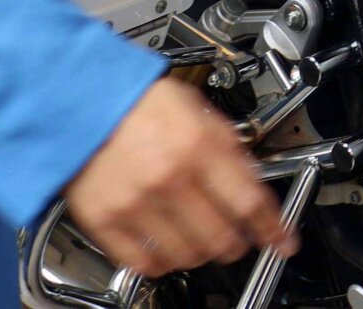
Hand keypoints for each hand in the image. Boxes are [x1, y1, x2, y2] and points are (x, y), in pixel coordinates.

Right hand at [65, 77, 294, 277]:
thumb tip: (250, 178)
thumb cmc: (136, 100)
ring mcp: (137, 203)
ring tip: (201, 243)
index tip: (284, 241)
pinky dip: (162, 264)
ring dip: (202, 255)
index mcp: (198, 145)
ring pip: (187, 256)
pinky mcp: (106, 220)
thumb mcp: (197, 108)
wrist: (79, 99)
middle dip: (237, 245)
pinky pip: (144, 262)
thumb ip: (226, 145)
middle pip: (222, 237)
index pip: (249, 202)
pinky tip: (167, 251)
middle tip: (239, 241)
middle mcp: (169, 178)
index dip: (273, 228)